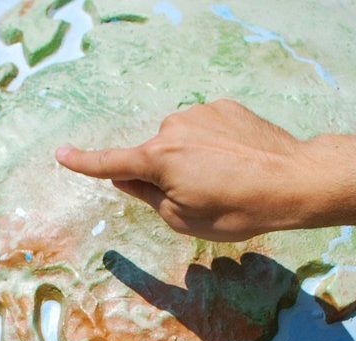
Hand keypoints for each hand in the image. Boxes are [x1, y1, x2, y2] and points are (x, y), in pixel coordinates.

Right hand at [56, 100, 317, 241]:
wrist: (293, 180)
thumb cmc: (238, 209)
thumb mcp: (184, 219)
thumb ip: (149, 197)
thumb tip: (127, 177)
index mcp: (158, 160)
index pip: (111, 163)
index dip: (84, 162)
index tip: (62, 155)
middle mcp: (173, 129)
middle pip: (154, 156)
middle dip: (166, 175)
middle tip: (202, 197)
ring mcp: (200, 114)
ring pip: (181, 141)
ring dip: (192, 158)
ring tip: (227, 180)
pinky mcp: (224, 108)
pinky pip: (206, 129)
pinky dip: (214, 145)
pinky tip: (239, 162)